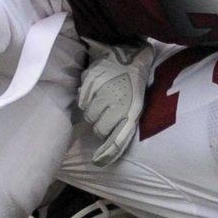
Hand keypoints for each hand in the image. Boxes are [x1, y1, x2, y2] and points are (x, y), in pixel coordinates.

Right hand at [77, 40, 154, 165]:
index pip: (113, 138)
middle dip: (100, 127)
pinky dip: (86, 101)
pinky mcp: (90, 80)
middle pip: (98, 129)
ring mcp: (101, 90)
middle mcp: (115, 101)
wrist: (129, 56)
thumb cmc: (133, 87)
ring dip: (93, 114)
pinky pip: (82, 101)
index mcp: (130, 110)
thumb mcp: (135, 108)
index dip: (105, 152)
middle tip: (106, 117)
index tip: (98, 161)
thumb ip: (122, 132)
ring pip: (88, 116)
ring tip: (102, 103)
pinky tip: (96, 93)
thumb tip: (103, 157)